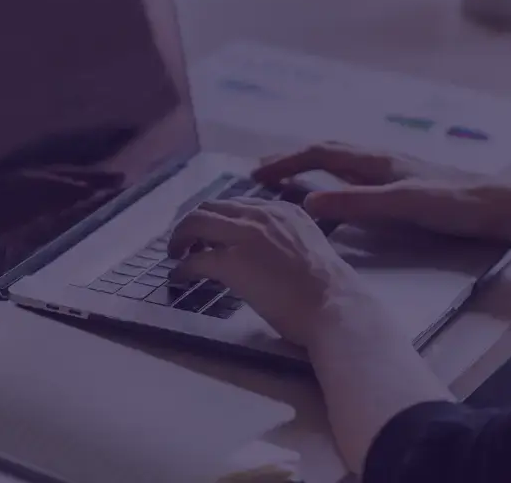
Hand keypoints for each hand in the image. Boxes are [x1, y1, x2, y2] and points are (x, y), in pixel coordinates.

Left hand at [169, 199, 374, 346]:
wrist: (334, 306)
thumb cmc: (330, 289)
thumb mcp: (310, 246)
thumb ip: (286, 240)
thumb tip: (266, 254)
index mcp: (283, 210)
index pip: (238, 204)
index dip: (218, 218)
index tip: (210, 233)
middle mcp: (262, 215)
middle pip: (211, 207)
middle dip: (193, 223)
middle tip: (185, 242)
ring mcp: (245, 236)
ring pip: (196, 223)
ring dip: (180, 238)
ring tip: (176, 254)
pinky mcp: (232, 262)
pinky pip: (194, 259)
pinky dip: (182, 268)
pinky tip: (179, 278)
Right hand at [254, 141, 510, 239]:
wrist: (500, 204)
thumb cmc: (455, 204)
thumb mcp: (403, 205)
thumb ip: (357, 203)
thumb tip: (310, 201)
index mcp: (377, 160)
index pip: (320, 153)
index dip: (286, 162)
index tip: (256, 174)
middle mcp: (382, 158)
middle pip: (327, 150)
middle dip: (292, 158)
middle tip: (261, 170)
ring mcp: (395, 168)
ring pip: (342, 158)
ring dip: (312, 163)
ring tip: (290, 174)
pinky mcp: (406, 180)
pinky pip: (357, 171)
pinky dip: (335, 174)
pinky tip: (340, 187)